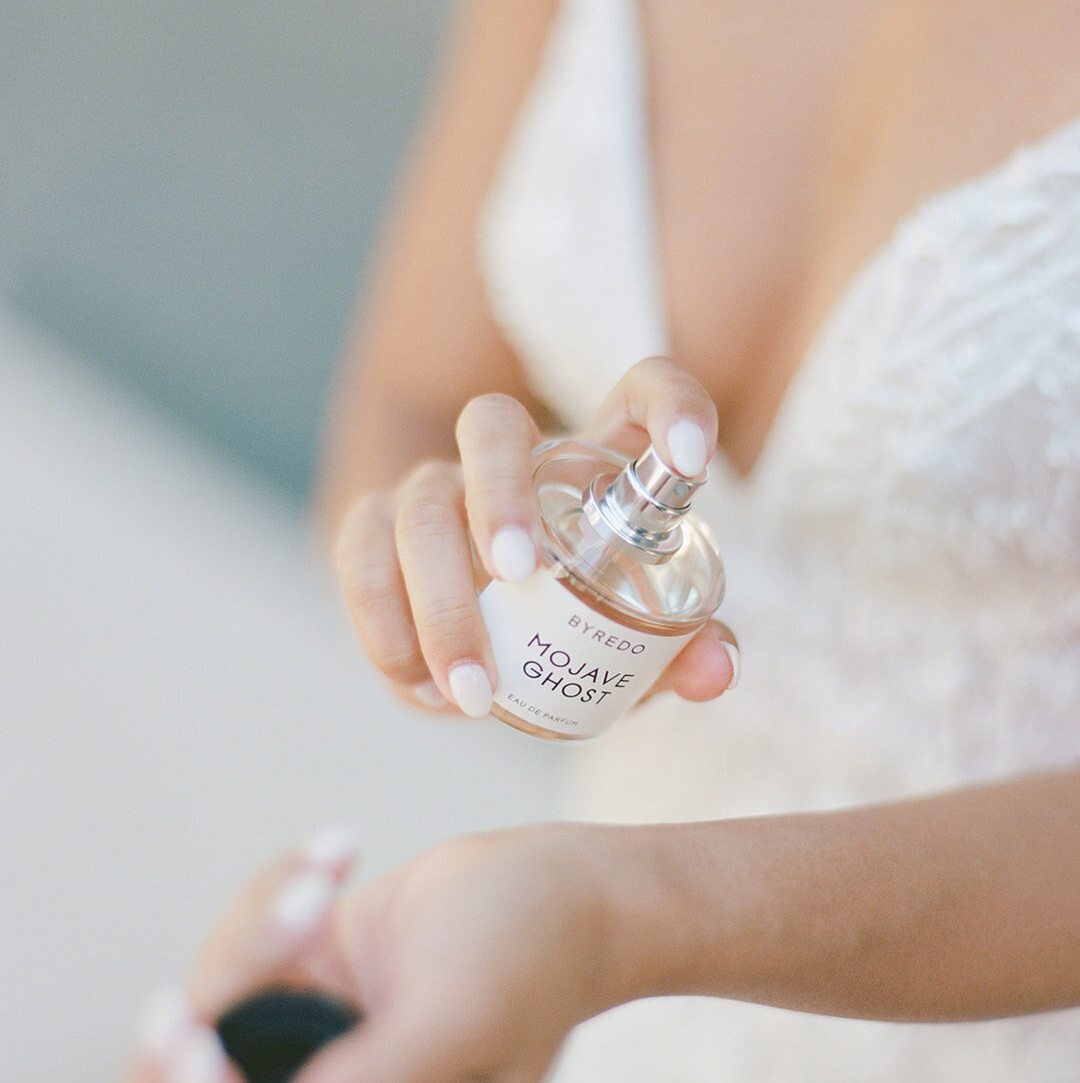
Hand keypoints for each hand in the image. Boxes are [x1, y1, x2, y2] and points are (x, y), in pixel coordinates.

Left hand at [124, 823, 616, 1082]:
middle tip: (181, 1007)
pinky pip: (223, 975)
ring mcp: (308, 1077)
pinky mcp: (292, 1007)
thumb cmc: (536, 946)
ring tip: (328, 878)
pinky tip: (337, 859)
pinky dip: (258, 909)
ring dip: (238, 956)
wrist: (560, 884)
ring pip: (192, 1061)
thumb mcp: (469, 1006)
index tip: (206, 1055)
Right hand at [333, 357, 739, 717]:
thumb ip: (683, 650)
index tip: (694, 458)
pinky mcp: (372, 532)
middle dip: (498, 492)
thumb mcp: (638, 636)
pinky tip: (426, 690)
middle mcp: (511, 455)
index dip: (673, 406)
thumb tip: (716, 669)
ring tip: (475, 693)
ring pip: (417, 506)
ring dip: (440, 600)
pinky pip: (360, 563)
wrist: (482, 633)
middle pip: (489, 423)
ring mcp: (434, 487)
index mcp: (597, 459)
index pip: (644, 390)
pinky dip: (387, 633)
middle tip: (517, 573)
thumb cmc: (581, 615)